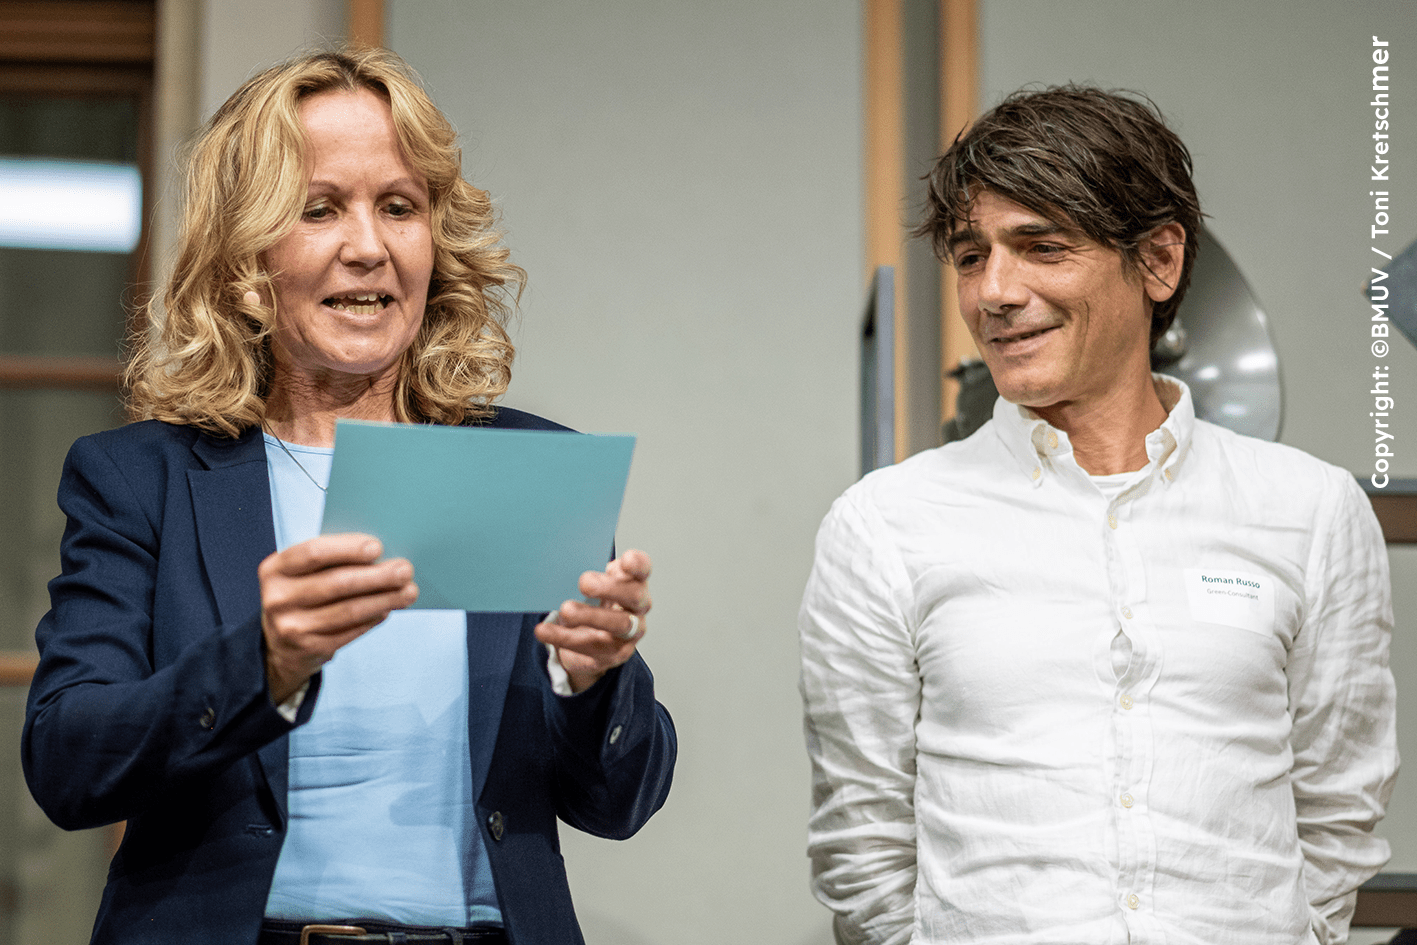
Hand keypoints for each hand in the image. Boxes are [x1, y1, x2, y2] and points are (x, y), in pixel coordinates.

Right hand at [259, 533, 417, 702]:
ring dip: (384, 599)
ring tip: (408, 592)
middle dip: (377, 576)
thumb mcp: (302, 573)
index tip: (377, 547)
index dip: (348, 549)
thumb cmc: (301, 595)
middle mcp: (278, 598)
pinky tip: (388, 609)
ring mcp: (291, 626)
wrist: (280, 644)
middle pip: (337, 583)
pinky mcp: (309, 648)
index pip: (313, 553)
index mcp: (275, 569)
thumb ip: (332, 561)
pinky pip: (350, 631)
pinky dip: (374, 619)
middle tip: (405, 570)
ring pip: (349, 610)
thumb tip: (382, 555)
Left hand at [535, 549, 652, 692]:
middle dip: (610, 588)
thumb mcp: (593, 584)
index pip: (642, 570)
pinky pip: (591, 648)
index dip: (638, 564)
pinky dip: (565, 638)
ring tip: (564, 611)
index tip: (625, 559)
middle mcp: (637, 609)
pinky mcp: (611, 655)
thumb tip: (560, 563)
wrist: (590, 638)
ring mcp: (628, 635)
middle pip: (634, 597)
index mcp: (633, 582)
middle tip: (584, 582)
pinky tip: (545, 632)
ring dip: (589, 616)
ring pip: (617, 625)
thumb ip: (587, 574)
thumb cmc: (594, 603)